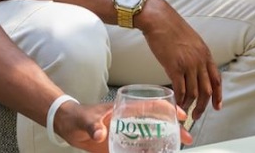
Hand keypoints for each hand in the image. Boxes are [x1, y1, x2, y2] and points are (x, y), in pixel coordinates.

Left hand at [52, 100, 193, 150]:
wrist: (67, 126)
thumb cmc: (77, 116)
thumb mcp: (85, 120)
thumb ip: (93, 127)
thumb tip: (100, 134)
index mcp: (125, 109)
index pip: (151, 105)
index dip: (167, 108)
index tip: (180, 116)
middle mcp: (130, 121)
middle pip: (157, 122)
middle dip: (173, 129)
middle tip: (186, 138)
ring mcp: (127, 132)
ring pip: (151, 136)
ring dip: (165, 143)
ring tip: (177, 150)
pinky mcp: (121, 144)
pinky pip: (139, 149)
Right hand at [137, 0, 221, 121]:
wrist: (159, 19)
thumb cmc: (171, 27)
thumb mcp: (191, 40)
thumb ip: (195, 55)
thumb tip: (194, 69)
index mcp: (206, 54)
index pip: (217, 79)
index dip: (218, 95)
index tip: (217, 106)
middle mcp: (200, 60)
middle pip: (207, 90)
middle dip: (203, 106)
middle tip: (197, 115)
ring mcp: (188, 64)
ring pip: (193, 92)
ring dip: (189, 105)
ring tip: (184, 112)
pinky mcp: (174, 66)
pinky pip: (180, 89)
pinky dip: (179, 99)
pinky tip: (176, 104)